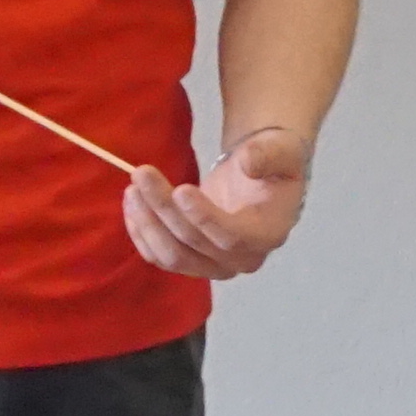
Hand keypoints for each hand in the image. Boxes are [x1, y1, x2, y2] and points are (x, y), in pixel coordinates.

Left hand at [127, 121, 311, 280]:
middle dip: (164, 208)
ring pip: (173, 255)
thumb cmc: (274, 162)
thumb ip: (269, 155)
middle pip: (195, 243)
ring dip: (147, 223)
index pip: (233, 236)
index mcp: (269, 234)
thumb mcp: (282, 150)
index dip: (204, 217)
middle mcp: (243, 259)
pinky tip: (132, 205)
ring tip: (133, 187)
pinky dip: (142, 234)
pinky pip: (160, 258)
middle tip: (141, 173)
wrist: (260, 176)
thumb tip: (248, 163)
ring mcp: (215, 266)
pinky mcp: (192, 261)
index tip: (179, 190)